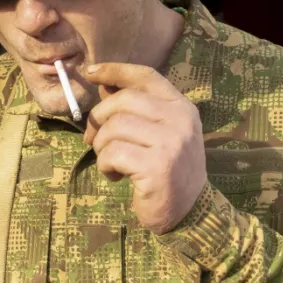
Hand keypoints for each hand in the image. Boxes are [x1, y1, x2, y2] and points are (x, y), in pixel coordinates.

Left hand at [82, 62, 206, 234]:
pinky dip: (105, 165)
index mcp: (182, 107)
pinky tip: (115, 176)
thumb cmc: (168, 171)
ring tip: (109, 162)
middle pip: (123, 100)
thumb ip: (136, 110)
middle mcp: (180, 120)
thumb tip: (104, 85)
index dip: (116, 70)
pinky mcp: (157, 167)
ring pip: (114, 128)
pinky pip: (113, 154)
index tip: (92, 72)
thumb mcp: (159, 134)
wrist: (190, 212)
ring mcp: (171, 143)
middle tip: (93, 140)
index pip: (146, 76)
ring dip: (101, 146)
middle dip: (99, 119)